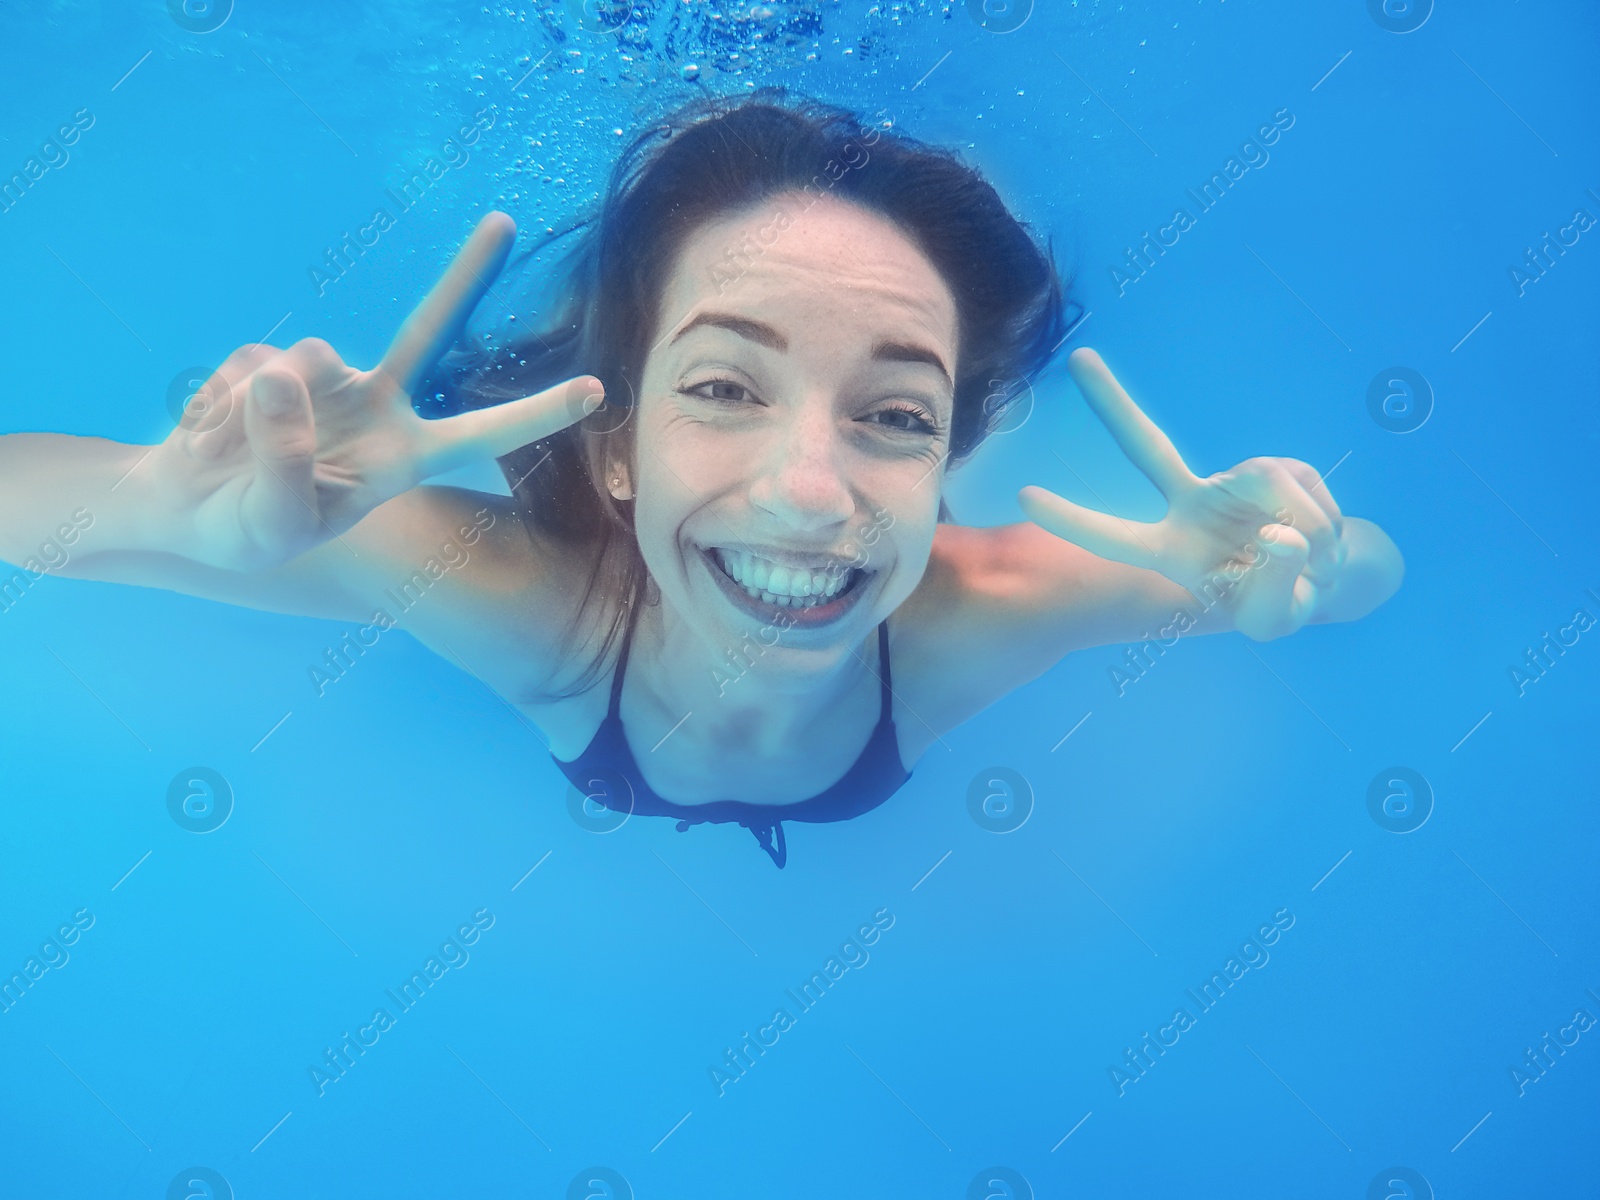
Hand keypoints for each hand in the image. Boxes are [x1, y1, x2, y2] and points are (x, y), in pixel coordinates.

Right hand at [138, 212, 602, 571]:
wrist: (187, 507)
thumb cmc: (247, 530)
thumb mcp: (274, 523)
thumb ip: (284, 460)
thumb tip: (286, 371)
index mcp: (403, 459)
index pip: (480, 434)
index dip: (537, 414)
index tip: (596, 391)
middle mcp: (377, 406)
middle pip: (427, 330)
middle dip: (465, 274)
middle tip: (505, 221)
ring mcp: (328, 378)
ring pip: (304, 359)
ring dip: (260, 409)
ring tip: (237, 456)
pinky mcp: (272, 359)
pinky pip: (245, 369)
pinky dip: (220, 406)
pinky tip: (214, 434)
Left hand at [1017, 347, 1346, 640]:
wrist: (1316, 580)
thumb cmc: (1274, 604)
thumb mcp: (1274, 618)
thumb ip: (1274, 584)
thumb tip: (1277, 532)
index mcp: (1171, 551)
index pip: (1115, 538)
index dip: (1072, 521)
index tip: (1023, 498)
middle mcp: (1191, 504)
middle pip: (1148, 447)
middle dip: (1113, 403)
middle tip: (1076, 358)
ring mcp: (1232, 482)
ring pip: (1269, 483)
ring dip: (1307, 528)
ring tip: (1317, 564)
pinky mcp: (1277, 469)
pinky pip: (1303, 487)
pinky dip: (1326, 525)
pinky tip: (1325, 547)